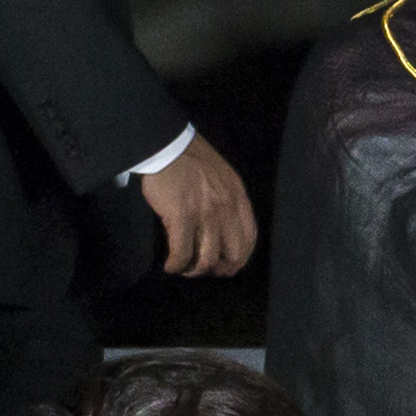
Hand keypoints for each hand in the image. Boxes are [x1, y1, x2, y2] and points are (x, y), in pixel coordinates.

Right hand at [139, 134, 257, 278]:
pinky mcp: (181, 217)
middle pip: (233, 255)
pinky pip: (182, 253)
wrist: (165, 144)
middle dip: (220, 269)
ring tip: (184, 268)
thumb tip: (223, 227)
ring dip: (195, 270)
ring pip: (207, 259)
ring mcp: (205, 214)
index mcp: (238, 198)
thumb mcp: (222, 176)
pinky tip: (170, 266)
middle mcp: (226, 208)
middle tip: (205, 269)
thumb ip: (228, 200)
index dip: (239, 258)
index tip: (227, 264)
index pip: (249, 239)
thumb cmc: (190, 158)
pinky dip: (176, 265)